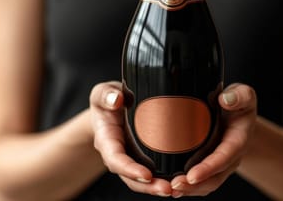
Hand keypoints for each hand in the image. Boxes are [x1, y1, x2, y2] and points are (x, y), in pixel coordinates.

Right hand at [89, 81, 172, 196]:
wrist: (111, 106)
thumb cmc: (107, 100)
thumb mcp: (102, 93)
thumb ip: (106, 95)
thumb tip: (116, 100)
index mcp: (106, 140)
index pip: (116, 160)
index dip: (130, 169)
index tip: (146, 175)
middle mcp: (118, 155)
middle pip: (131, 177)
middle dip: (148, 187)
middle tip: (168, 189)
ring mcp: (131, 159)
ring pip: (143, 180)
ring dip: (157, 187)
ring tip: (177, 189)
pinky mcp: (142, 158)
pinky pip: (152, 173)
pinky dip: (164, 179)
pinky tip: (181, 182)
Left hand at [169, 83, 257, 197]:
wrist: (239, 113)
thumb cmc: (240, 103)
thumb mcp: (244, 95)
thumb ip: (239, 96)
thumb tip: (225, 99)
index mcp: (238, 140)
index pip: (224, 157)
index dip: (209, 168)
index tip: (192, 176)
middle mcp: (230, 156)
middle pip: (214, 178)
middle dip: (195, 185)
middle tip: (174, 185)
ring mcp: (221, 164)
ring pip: (207, 184)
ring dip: (189, 190)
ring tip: (170, 189)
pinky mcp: (211, 165)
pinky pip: (201, 181)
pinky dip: (188, 187)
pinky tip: (172, 187)